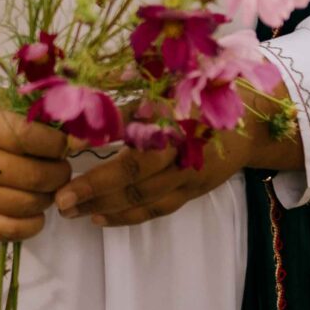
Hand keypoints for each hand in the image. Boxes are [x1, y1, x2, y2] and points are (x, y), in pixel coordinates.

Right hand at [0, 90, 71, 242]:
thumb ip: (34, 112)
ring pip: (30, 204)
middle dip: (60, 172)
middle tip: (60, 165)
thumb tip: (80, 132)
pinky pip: (12, 230)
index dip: (57, 142)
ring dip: (49, 195)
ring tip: (46, 184)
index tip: (66, 142)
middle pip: (35, 176)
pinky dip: (33, 223)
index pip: (29, 138)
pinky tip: (36, 209)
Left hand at [54, 100, 297, 227]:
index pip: (131, 145)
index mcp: (173, 121)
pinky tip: (100, 218)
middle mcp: (183, 152)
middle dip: (95, 191)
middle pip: (135, 178)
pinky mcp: (193, 192)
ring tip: (71, 212)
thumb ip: (120, 110)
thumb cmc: (194, 94)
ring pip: (144, 199)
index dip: (100, 155)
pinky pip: (157, 209)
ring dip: (105, 208)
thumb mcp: (159, 91)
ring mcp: (190, 176)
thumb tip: (74, 127)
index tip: (65, 159)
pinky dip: (128, 216)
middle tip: (60, 200)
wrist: (248, 119)